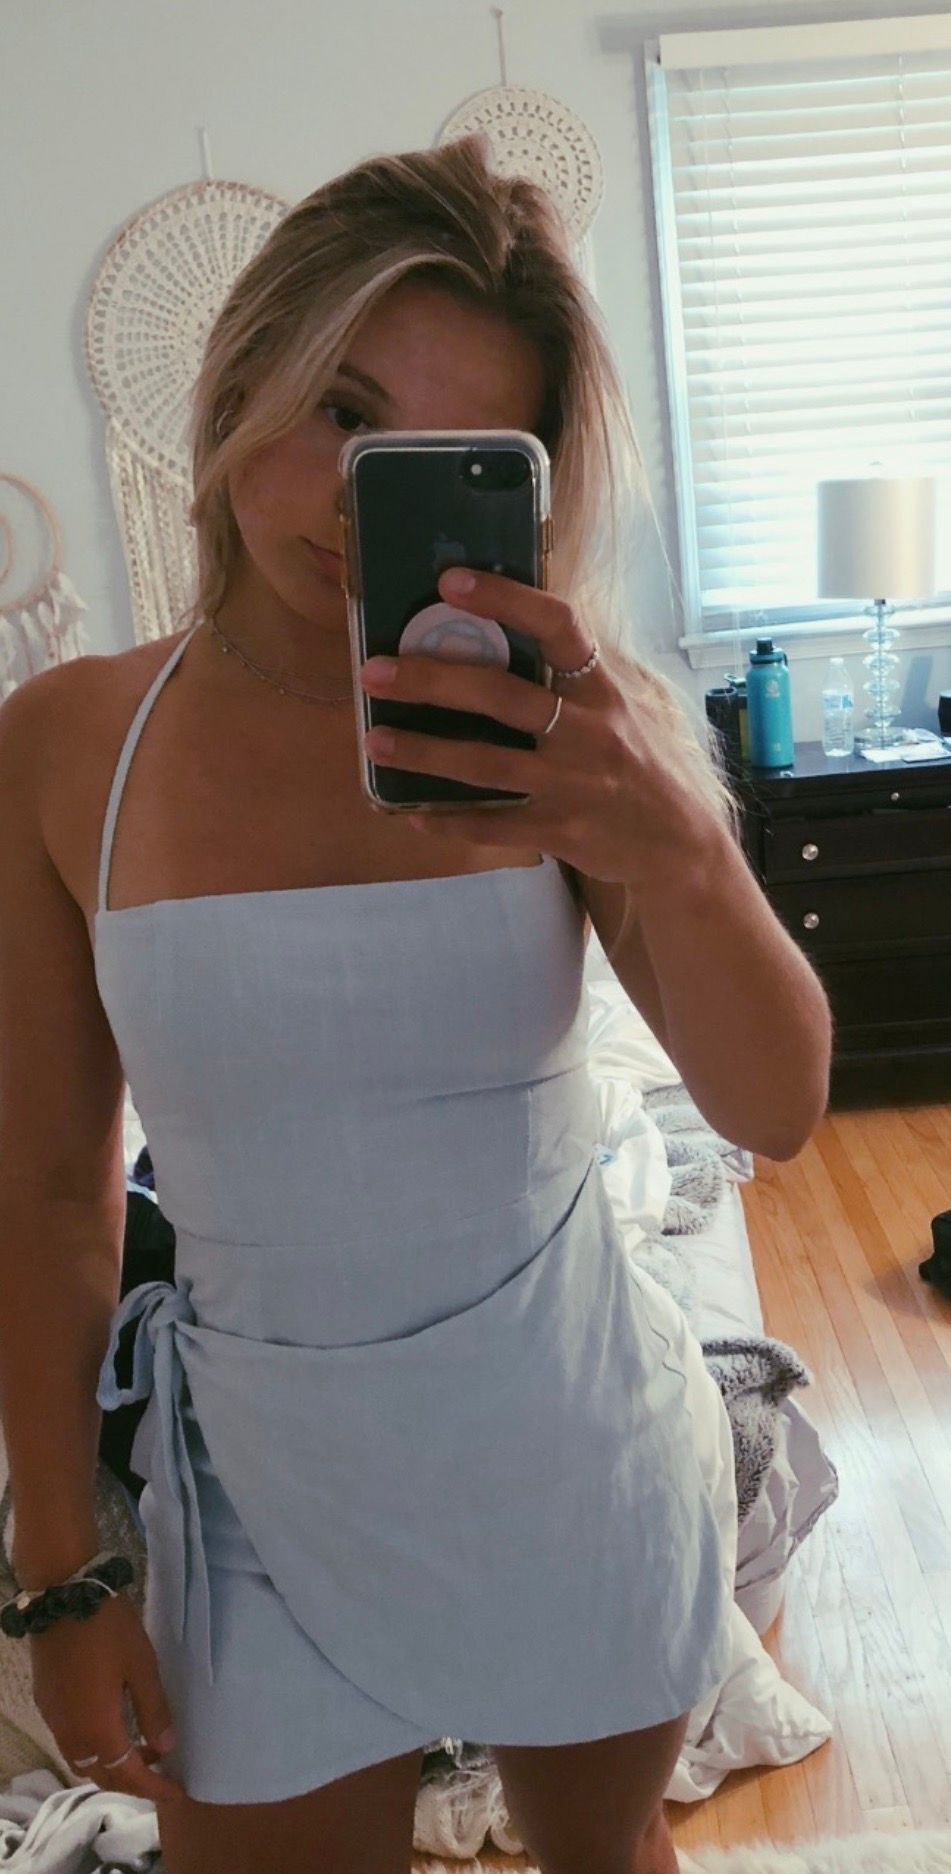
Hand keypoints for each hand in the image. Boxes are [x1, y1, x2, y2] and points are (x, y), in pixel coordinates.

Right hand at [29, 1593, 185, 1804]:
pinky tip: (111, 1725)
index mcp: (97, 1729)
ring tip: (140, 1746)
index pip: (128, 1775)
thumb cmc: (109, 1628)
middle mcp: (70, 1734)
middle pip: (100, 1775)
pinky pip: (69, 1741)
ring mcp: (54, 1718)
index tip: (176, 1792)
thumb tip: (166, 1747)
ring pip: (81, 1761)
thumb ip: (154, 1710)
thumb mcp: (142, 1665)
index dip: (153, 1788)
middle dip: (131, 1780)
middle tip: (161, 1770)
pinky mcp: (46, 1701)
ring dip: (110, 1765)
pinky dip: (92, 1747)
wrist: (64, 1594)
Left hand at [359, 566, 716, 892]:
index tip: (450, 581)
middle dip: (433, 681)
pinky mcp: (561, 831)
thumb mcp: (627, 703)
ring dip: (425, 753)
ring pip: (487, 765)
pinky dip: (449, 822)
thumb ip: (579, 669)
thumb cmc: (644, 762)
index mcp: (603, 688)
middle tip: (376, 671)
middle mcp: (589, 731)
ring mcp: (573, 784)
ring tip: (375, 741)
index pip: (558, 626)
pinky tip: (412, 814)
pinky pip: (494, 826)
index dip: (504, 599)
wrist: (681, 844)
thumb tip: (521, 619)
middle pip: (502, 696)